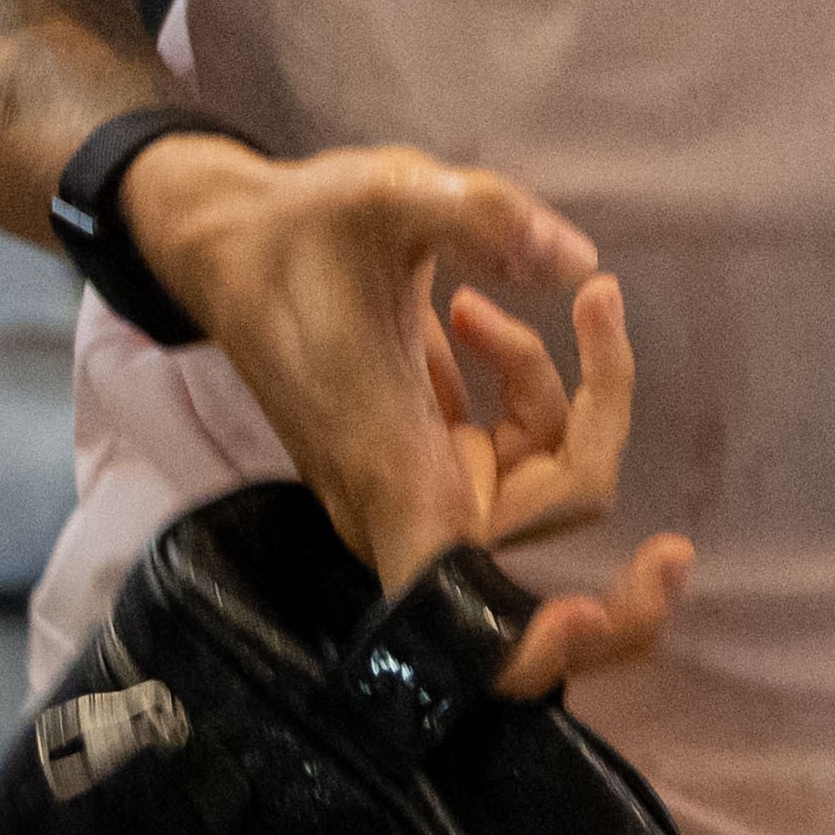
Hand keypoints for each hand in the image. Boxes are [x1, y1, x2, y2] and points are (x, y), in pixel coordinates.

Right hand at [121, 134, 692, 693]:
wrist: (227, 249)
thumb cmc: (298, 230)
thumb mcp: (386, 194)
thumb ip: (484, 217)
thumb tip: (577, 261)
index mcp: (394, 471)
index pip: (470, 612)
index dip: (547, 640)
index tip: (607, 599)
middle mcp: (409, 500)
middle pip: (560, 499)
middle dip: (600, 402)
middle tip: (600, 299)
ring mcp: (416, 483)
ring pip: (541, 462)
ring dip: (545, 377)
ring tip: (481, 298)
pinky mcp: (420, 458)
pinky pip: (511, 447)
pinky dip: (518, 384)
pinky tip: (469, 317)